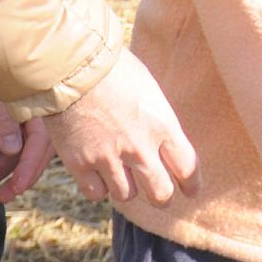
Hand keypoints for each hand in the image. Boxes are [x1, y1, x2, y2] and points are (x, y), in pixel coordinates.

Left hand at [0, 92, 53, 202]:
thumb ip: (4, 121)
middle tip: (2, 197)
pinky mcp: (0, 119)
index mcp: (40, 106)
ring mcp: (16, 118)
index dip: (29, 166)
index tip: (17, 186)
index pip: (40, 143)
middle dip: (13, 176)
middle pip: (28, 152)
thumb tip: (12, 151)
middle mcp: (32, 115)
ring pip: (10, 152)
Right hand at [53, 51, 198, 206]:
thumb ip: (158, 120)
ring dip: (126, 188)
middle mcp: (140, 148)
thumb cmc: (113, 68)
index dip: (191, 185)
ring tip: (121, 175)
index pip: (187, 169)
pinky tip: (97, 174)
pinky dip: (98, 187)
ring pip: (127, 196)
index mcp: (162, 126)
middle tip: (158, 194)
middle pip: (160, 194)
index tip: (190, 190)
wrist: (71, 64)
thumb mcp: (149, 90)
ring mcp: (108, 158)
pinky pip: (96, 192)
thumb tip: (163, 141)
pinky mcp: (80, 163)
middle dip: (161, 197)